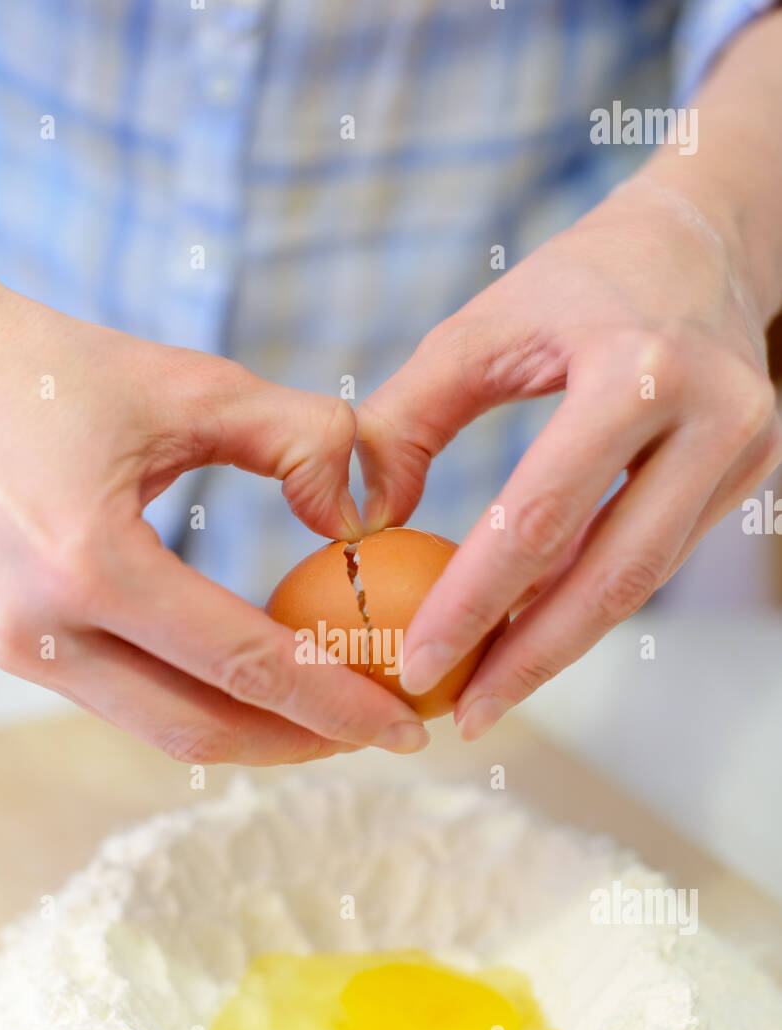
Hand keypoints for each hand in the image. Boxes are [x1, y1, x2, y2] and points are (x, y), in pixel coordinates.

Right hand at [0, 262, 428, 763]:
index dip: (336, 702)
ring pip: (161, 727)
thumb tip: (359, 520)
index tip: (408, 727)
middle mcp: (44, 627)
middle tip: (380, 730)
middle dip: (302, 742)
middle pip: (201, 728)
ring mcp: (21, 648)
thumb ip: (299, 438)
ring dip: (253, 732)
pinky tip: (257, 681)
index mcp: (90, 561)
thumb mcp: (194, 384)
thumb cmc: (59, 367)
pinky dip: (202, 702)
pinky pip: (128, 700)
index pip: (243, 663)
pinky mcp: (16, 647)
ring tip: (331, 713)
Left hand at [356, 176, 781, 738]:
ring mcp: (744, 453)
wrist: (705, 240)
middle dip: (530, 659)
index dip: (476, 600)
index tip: (418, 662)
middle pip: (611, 576)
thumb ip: (409, 417)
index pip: (542, 514)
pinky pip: (655, 560)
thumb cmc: (578, 283)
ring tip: (488, 691)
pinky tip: (533, 636)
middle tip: (463, 716)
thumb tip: (360, 519)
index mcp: (637, 370)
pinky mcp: (748, 477)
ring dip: (560, 644)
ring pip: (640, 582)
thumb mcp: (483, 326)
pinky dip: (588, 602)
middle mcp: (711, 417)